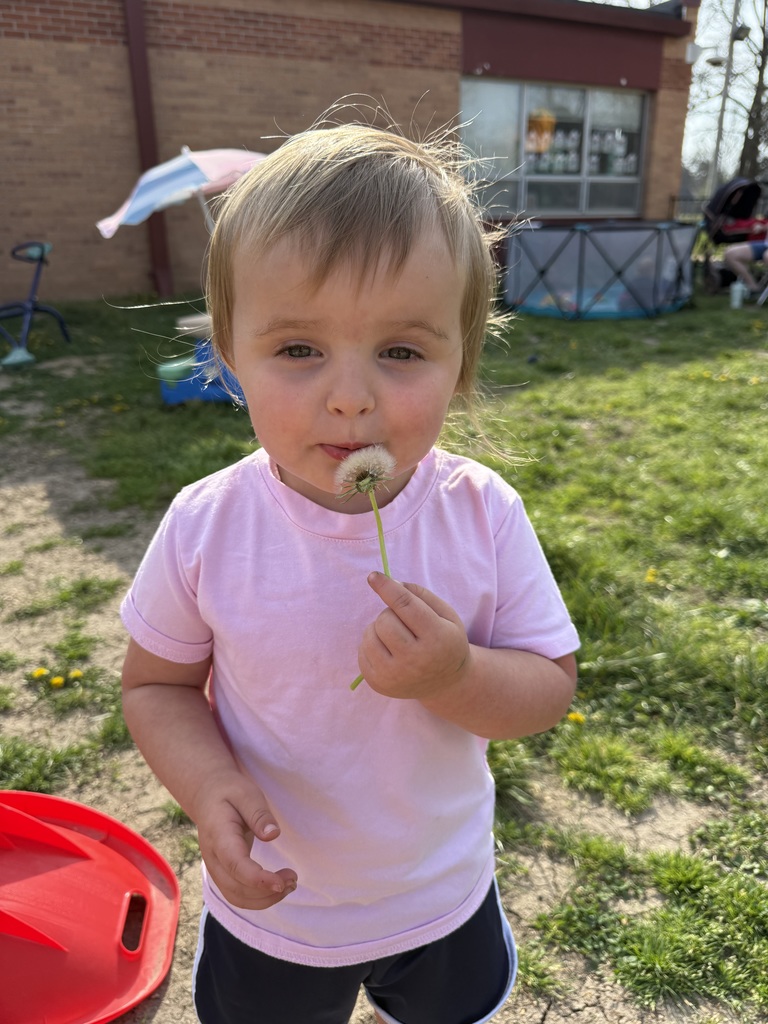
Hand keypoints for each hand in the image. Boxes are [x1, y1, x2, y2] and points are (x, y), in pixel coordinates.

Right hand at [194, 774, 297, 909]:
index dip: (257, 879)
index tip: (281, 882)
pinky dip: (257, 898)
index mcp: (219, 836)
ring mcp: (214, 868)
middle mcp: (213, 857)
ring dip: (264, 899)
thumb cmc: (230, 792)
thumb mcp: (246, 794)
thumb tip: (273, 835)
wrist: (207, 795)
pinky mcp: (222, 872)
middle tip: (293, 879)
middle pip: (236, 888)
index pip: (235, 864)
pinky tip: (276, 887)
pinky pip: (236, 894)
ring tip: (289, 885)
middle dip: (266, 892)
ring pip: (236, 897)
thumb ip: (259, 814)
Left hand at [358, 571, 469, 700]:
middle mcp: (415, 660)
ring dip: (379, 628)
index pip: (405, 606)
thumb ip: (421, 595)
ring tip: (396, 637)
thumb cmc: (445, 641)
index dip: (387, 588)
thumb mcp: (446, 615)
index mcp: (436, 638)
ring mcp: (395, 676)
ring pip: (370, 634)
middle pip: (385, 620)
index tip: (373, 576)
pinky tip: (388, 651)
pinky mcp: (379, 684)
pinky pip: (362, 650)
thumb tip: (392, 583)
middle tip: (404, 623)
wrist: (446, 683)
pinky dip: (372, 644)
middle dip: (391, 613)